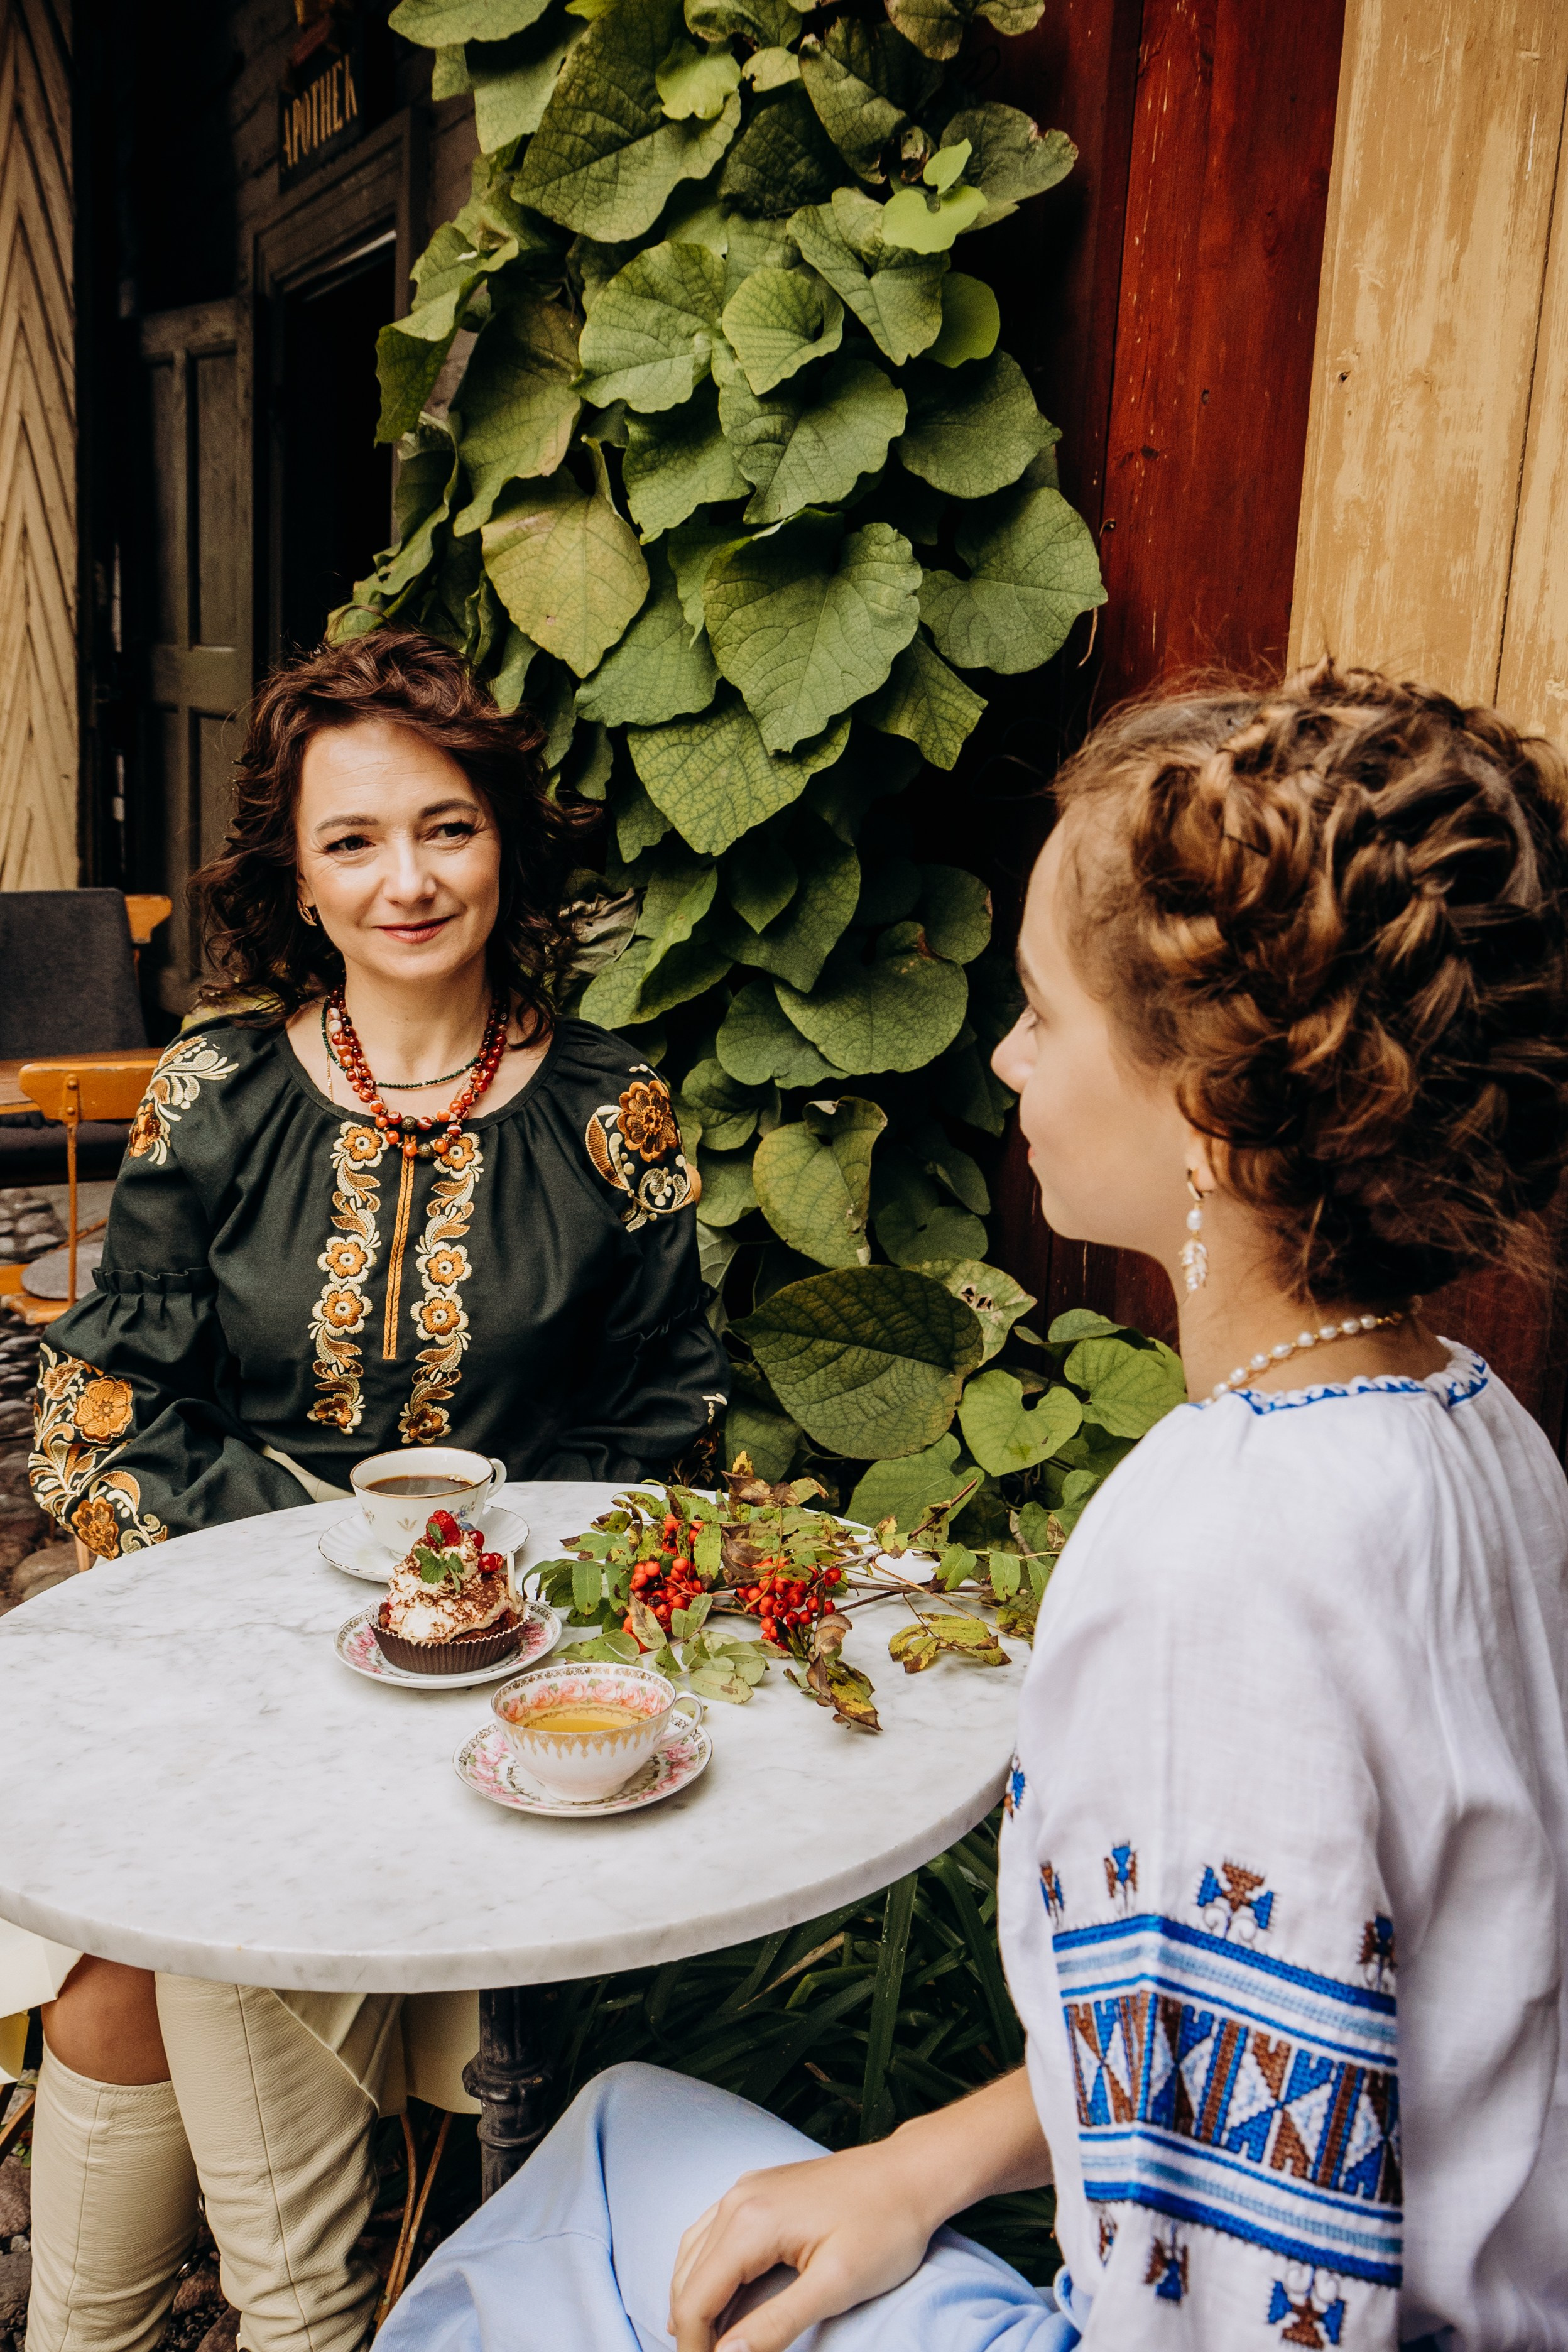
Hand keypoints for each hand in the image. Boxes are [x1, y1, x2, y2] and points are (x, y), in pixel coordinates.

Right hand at [668, 2137, 933, 2351]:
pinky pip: (711, 2234)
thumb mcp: (836, 2286)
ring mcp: (747, 2189)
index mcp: (750, 2223)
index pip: (695, 2300)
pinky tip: (714, 2296)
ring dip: (692, 2303)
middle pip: (688, 2280)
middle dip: (691, 2331)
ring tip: (706, 2345)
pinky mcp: (759, 2189)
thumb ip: (776, 2324)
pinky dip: (703, 2272)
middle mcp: (738, 2199)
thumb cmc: (885, 2228)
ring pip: (693, 2255)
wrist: (912, 2173)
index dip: (694, 2348)